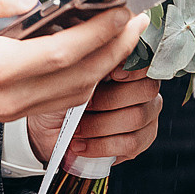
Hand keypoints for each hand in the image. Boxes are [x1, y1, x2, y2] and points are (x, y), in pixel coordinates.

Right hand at [0, 0, 147, 123]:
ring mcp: (10, 110)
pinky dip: (83, 78)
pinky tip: (91, 55)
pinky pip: (58, 100)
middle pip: (81, 78)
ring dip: (104, 66)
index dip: (100, 33)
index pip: (65, 53)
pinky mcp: (8, 112)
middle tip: (138, 20)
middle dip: (116, 50)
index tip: (124, 10)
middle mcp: (9, 96)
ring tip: (121, 35)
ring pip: (74, 94)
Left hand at [25, 66, 162, 169]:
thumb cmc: (62, 95)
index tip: (112, 74)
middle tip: (83, 106)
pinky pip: (131, 144)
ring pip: (137, 118)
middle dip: (109, 100)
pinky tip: (82, 144)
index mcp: (129, 63)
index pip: (147, 59)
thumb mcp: (72, 73)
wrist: (48, 127)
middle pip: (146, 89)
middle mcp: (143, 87)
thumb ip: (95, 60)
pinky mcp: (140, 140)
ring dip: (100, 125)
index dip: (133, 67)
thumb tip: (106, 47)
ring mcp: (146, 114)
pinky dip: (102, 146)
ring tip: (77, 129)